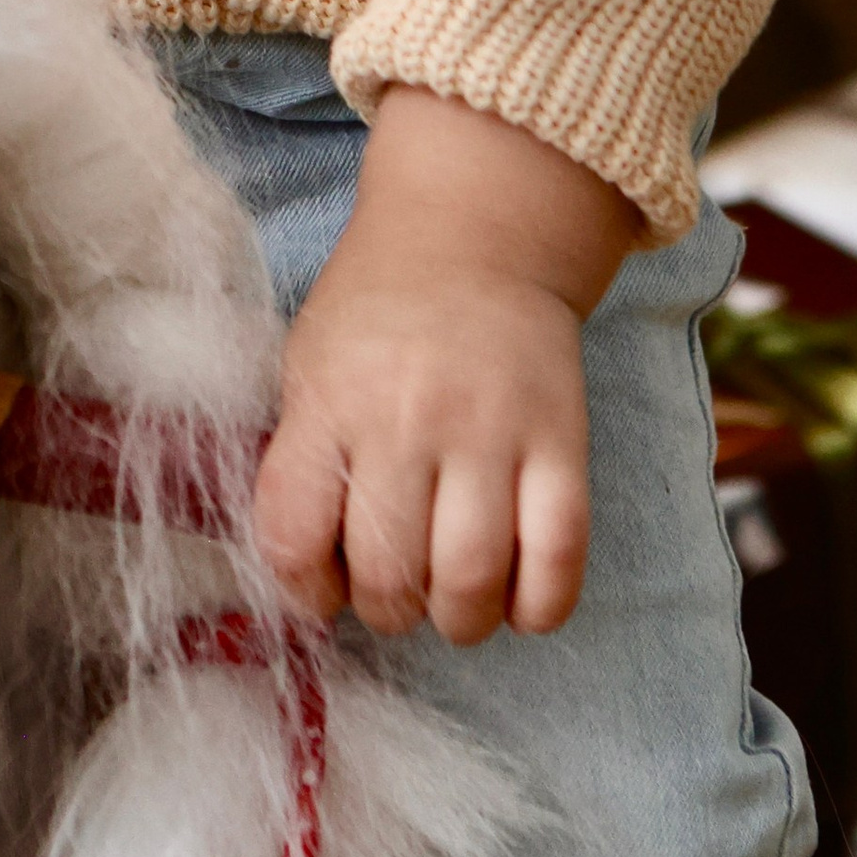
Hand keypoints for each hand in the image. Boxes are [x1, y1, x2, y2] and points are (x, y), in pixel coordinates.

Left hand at [254, 86, 637, 645]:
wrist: (473, 236)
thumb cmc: (376, 312)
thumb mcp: (308, 365)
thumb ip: (299, 461)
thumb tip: (306, 575)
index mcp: (330, 401)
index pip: (294, 535)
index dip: (303, 589)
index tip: (322, 586)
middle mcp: (406, 418)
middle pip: (389, 575)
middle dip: (387, 611)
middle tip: (396, 591)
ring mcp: (490, 430)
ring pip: (472, 580)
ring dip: (458, 620)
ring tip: (453, 600)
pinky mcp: (562, 441)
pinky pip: (558, 559)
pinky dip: (537, 607)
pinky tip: (516, 599)